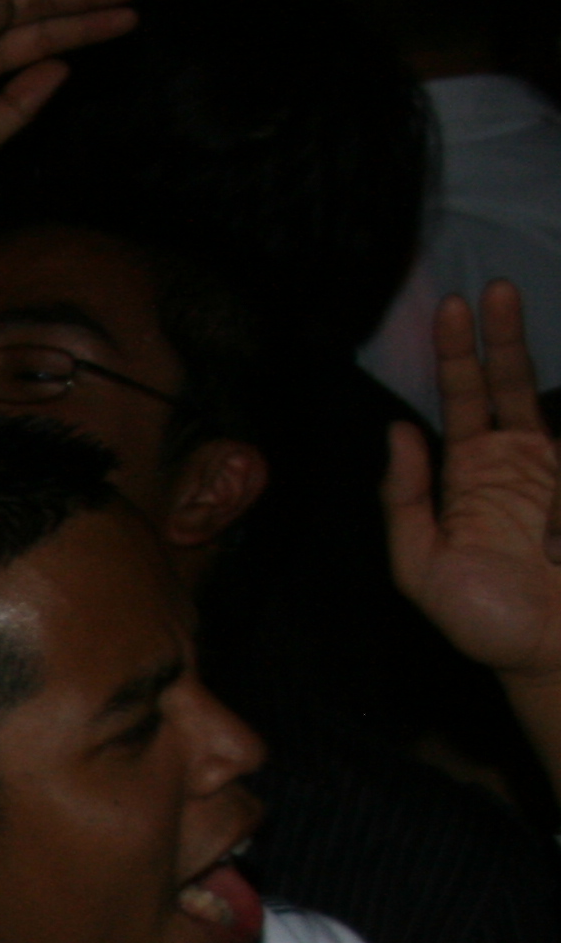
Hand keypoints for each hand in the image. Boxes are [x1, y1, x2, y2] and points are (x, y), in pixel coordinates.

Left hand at [385, 282, 560, 688]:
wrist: (549, 654)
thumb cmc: (481, 619)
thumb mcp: (419, 565)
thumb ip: (405, 500)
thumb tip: (397, 432)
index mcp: (468, 475)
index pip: (460, 401)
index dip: (456, 355)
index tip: (452, 308)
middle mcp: (515, 461)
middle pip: (507, 383)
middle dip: (500, 336)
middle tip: (493, 288)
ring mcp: (557, 472)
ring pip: (541, 401)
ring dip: (524, 359)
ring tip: (509, 313)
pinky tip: (545, 440)